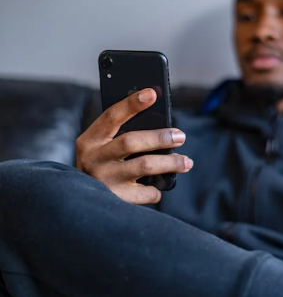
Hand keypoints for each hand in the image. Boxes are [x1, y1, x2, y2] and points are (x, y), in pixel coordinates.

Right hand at [76, 88, 192, 204]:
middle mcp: (94, 159)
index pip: (112, 116)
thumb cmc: (101, 167)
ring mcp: (105, 180)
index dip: (132, 104)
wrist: (81, 203)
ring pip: (144, 166)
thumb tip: (160, 128)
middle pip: (131, 141)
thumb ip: (120, 136)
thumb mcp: (101, 148)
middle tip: (180, 136)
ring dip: (170, 162)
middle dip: (160, 138)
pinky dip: (157, 189)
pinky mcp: (116, 199)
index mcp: (90, 140)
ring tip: (186, 162)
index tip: (152, 93)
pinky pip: (146, 192)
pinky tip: (159, 186)